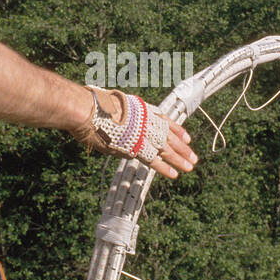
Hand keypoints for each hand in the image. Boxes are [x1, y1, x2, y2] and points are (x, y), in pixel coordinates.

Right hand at [72, 88, 197, 178]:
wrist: (86, 109)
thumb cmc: (93, 106)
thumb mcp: (114, 105)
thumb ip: (125, 117)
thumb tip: (123, 125)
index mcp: (142, 109)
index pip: (165, 120)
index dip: (177, 130)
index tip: (187, 137)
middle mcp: (146, 121)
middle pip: (169, 136)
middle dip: (182, 147)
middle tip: (193, 156)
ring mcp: (142, 134)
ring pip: (166, 149)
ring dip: (179, 159)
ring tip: (190, 167)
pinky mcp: (135, 147)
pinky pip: (154, 160)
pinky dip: (164, 168)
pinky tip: (175, 174)